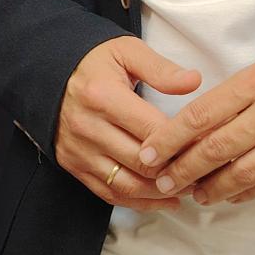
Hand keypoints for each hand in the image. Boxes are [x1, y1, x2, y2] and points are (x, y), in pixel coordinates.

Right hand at [55, 37, 200, 209]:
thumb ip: (160, 69)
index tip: (208, 146)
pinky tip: (163, 200)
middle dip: (177, 171)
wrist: (47, 71)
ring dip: (161, 192)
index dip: (184, 143)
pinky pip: (109, 193)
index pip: (153, 131)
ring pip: (127, 184)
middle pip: (142, 162)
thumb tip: (194, 81)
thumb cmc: (93, 61)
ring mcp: (78, 150)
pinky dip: (139, 202)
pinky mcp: (72, 164)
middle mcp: (87, 127)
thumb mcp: (126, 51)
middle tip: (205, 172)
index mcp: (103, 96)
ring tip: (188, 189)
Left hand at [134, 50, 254, 204]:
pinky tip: (227, 195)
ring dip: (211, 188)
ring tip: (193, 194)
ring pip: (242, 173)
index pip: (200, 115)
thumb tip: (186, 131)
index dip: (168, 139)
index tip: (148, 154)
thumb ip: (227, 98)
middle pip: (216, 149)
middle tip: (162, 181)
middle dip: (182, 170)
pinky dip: (243, 192)